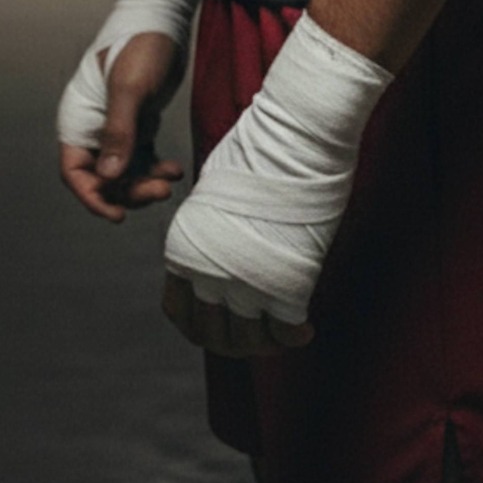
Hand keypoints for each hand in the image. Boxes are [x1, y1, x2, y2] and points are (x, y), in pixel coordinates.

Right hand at [58, 30, 186, 223]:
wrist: (164, 21)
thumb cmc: (140, 46)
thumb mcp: (129, 87)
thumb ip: (119, 131)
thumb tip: (111, 177)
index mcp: (78, 118)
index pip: (75, 170)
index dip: (92, 196)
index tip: (116, 214)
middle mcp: (92, 126)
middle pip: (103, 177)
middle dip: (129, 191)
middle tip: (159, 192)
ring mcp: (114, 126)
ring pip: (124, 171)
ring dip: (144, 182)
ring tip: (169, 180)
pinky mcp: (136, 123)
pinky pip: (141, 158)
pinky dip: (155, 168)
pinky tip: (174, 170)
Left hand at [158, 11, 391, 352]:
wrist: (293, 140)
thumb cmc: (258, 155)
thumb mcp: (213, 198)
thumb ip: (209, 235)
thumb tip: (221, 253)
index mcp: (183, 249)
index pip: (178, 313)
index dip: (199, 325)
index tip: (221, 323)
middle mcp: (207, 273)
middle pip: (211, 335)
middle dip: (232, 340)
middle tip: (256, 333)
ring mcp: (244, 284)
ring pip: (247, 341)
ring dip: (264, 342)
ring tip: (283, 330)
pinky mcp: (283, 287)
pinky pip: (284, 332)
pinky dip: (293, 337)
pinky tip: (304, 330)